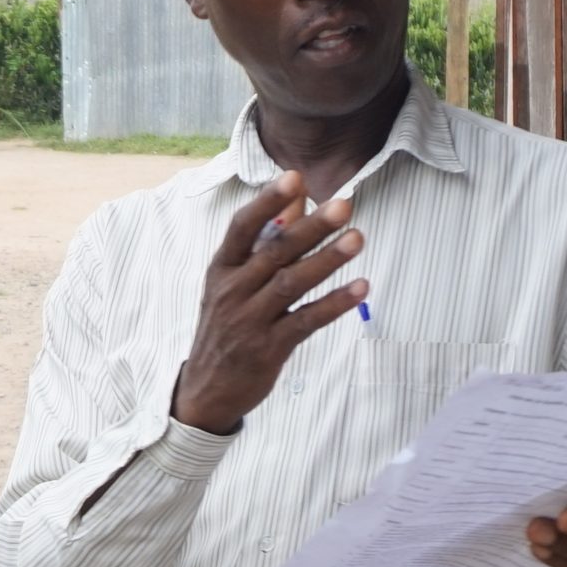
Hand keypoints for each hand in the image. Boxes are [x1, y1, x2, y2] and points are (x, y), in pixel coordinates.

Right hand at [171, 171, 367, 435]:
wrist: (206, 389)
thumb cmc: (225, 325)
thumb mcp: (233, 282)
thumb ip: (264, 242)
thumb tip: (294, 203)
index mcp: (222, 269)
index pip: (242, 228)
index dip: (267, 201)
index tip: (294, 178)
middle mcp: (233, 290)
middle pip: (275, 252)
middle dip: (311, 227)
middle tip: (344, 205)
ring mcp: (250, 320)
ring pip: (292, 283)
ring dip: (327, 260)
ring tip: (358, 238)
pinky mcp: (270, 348)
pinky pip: (307, 321)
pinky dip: (334, 304)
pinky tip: (360, 288)